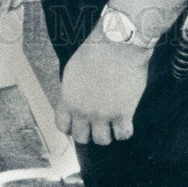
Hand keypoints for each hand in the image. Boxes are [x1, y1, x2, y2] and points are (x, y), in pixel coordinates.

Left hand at [55, 26, 151, 145]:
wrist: (117, 45)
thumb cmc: (95, 50)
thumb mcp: (73, 70)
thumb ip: (73, 91)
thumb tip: (76, 102)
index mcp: (68, 99)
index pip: (62, 126)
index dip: (70, 126)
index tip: (77, 122)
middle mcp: (83, 111)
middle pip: (82, 138)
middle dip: (88, 132)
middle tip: (95, 124)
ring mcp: (103, 115)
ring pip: (102, 141)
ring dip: (107, 133)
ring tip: (111, 123)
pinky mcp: (123, 114)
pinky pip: (123, 135)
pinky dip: (124, 131)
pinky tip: (125, 121)